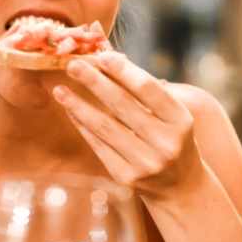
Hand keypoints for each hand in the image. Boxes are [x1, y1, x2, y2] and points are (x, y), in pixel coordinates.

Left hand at [52, 53, 204, 202]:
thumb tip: (108, 60)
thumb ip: (144, 91)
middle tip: (73, 65)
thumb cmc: (172, 138)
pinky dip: (82, 126)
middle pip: (122, 105)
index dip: (123, 70)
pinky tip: (70, 111)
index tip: (102, 56)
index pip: (147, 89)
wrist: (180, 185)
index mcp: (181, 120)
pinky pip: (98, 146)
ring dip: (78, 106)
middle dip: (94, 82)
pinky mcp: (126, 177)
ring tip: (60, 90)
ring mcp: (145, 163)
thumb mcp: (171, 115)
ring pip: (105, 127)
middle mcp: (165, 143)